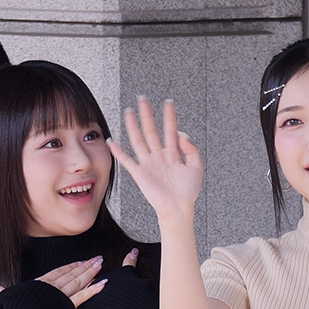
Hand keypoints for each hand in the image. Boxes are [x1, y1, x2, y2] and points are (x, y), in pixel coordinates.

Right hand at [0, 257, 105, 308]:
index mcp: (41, 283)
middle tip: (97, 258)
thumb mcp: (3, 296)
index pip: (58, 271)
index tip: (79, 261)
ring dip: (91, 272)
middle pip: (71, 273)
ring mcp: (62, 295)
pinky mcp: (68, 306)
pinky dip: (94, 290)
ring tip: (101, 264)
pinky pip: (84, 296)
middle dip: (85, 265)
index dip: (69, 266)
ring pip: (79, 281)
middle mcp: (53, 286)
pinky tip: (104, 283)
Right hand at [107, 97, 201, 224]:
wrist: (178, 208)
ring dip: (133, 126)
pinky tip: (112, 141)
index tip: (168, 103)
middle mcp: (159, 156)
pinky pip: (127, 161)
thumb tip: (181, 134)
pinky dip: (118, 152)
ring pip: (139, 140)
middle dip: (147, 115)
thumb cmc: (188, 191)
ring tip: (129, 111)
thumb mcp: (196, 167)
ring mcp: (148, 164)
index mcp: (173, 154)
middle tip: (143, 99)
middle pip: (151, 130)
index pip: (170, 130)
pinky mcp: (140, 174)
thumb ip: (192, 149)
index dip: (170, 116)